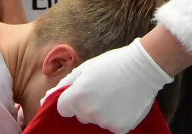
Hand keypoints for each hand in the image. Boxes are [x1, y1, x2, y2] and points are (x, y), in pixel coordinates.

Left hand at [55, 38, 172, 133]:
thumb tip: (48, 97)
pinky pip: (111, 126)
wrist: (143, 68)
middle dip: (85, 106)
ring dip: (101, 112)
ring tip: (114, 96)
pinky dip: (115, 118)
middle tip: (100, 91)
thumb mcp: (86, 68)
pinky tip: (123, 103)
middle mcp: (89, 112)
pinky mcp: (120, 128)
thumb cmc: (112, 64)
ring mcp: (105, 122)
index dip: (70, 100)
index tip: (81, 92)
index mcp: (77, 97)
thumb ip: (65, 84)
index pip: (62, 108)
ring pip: (96, 121)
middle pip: (80, 115)